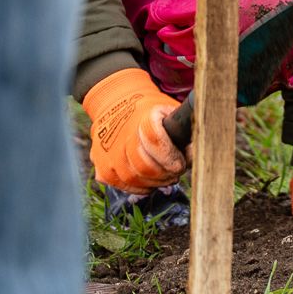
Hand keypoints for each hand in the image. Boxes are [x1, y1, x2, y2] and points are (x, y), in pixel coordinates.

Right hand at [84, 67, 186, 192]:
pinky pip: (122, 185)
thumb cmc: (151, 113)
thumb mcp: (171, 113)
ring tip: (165, 177)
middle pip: (144, 166)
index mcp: (143, 117)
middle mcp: (121, 135)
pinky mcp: (101, 167)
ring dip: (154, 183)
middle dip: (165, 174)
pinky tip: (150, 181)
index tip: (180, 164)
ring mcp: (108, 152)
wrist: (117, 105)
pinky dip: (139, 188)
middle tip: (175, 173)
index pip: (155, 140)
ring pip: (133, 179)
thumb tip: (191, 157)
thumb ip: (185, 134)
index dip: (170, 157)